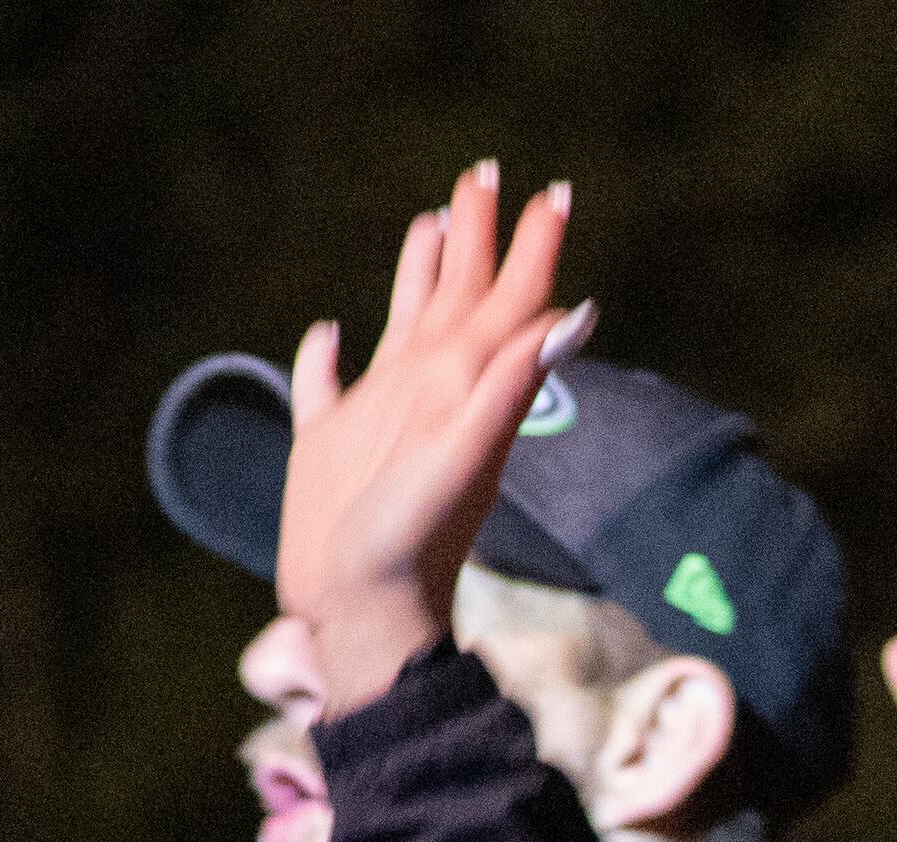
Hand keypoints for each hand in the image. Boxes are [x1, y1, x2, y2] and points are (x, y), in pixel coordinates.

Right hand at [272, 163, 589, 717]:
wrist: (361, 614)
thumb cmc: (412, 540)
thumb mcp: (465, 454)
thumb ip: (512, 383)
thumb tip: (573, 313)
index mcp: (461, 386)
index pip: (507, 301)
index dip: (531, 247)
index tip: (553, 191)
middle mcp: (426, 392)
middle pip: (460, 298)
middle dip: (478, 238)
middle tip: (489, 172)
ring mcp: (377, 416)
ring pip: (403, 324)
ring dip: (419, 273)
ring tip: (432, 220)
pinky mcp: (328, 446)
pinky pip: (324, 385)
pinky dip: (323, 356)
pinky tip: (325, 330)